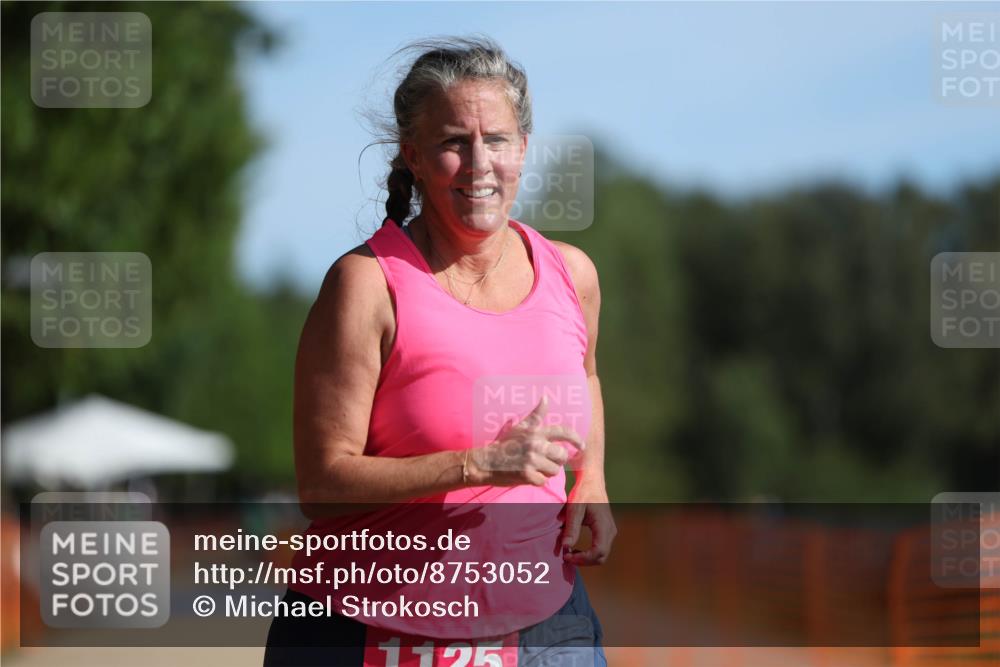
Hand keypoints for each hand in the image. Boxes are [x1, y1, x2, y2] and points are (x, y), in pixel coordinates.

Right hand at [466, 395, 585, 486]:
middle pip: (562, 455)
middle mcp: (536, 444)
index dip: (576, 439)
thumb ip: (536, 414)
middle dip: (557, 460)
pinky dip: (537, 481)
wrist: (486, 462)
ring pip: (554, 470)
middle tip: (547, 461)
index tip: (582, 446)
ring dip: (547, 472)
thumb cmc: (505, 444)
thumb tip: (546, 397)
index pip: (563, 432)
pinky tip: (528, 475)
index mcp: (536, 432)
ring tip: (535, 467)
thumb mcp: (520, 427)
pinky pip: (544, 481)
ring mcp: (532, 460)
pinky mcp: (527, 475)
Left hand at [560, 481, 615, 564]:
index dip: (583, 558)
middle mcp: (610, 531)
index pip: (598, 551)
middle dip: (584, 561)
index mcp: (603, 525)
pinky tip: (575, 549)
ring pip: (601, 555)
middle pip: (601, 556)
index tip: (567, 555)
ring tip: (569, 553)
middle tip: (566, 557)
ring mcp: (610, 532)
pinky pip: (600, 549)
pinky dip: (588, 553)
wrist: (592, 481)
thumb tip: (566, 547)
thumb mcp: (575, 509)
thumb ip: (571, 528)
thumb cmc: (583, 492)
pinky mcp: (606, 531)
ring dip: (586, 558)